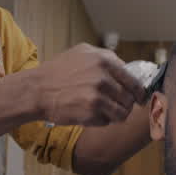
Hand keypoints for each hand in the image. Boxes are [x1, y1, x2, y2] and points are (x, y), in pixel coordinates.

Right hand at [28, 44, 144, 126]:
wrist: (37, 90)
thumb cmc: (57, 72)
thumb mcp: (81, 53)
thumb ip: (105, 58)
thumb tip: (126, 67)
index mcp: (104, 60)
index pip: (134, 80)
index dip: (138, 92)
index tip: (139, 99)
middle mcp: (103, 76)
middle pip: (131, 98)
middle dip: (126, 104)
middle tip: (118, 107)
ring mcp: (98, 95)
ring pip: (123, 112)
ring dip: (117, 115)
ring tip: (105, 113)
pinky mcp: (92, 111)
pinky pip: (109, 121)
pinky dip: (103, 121)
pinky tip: (91, 115)